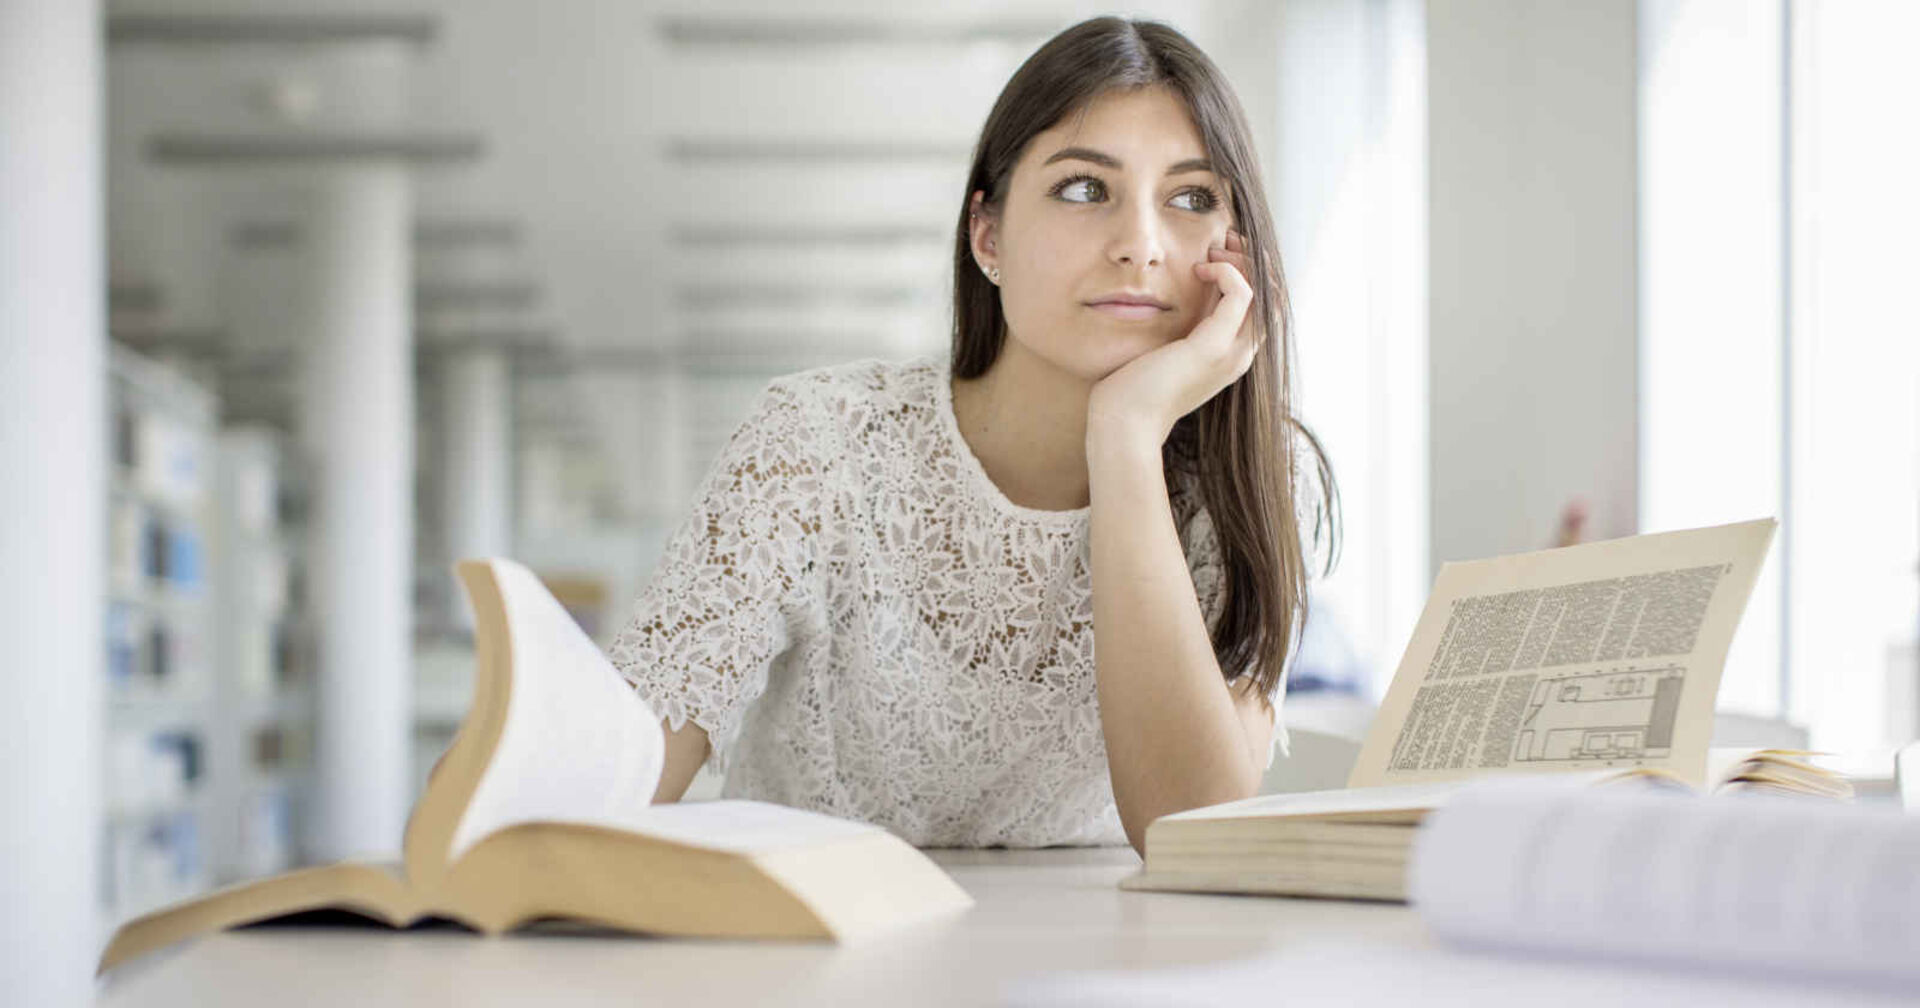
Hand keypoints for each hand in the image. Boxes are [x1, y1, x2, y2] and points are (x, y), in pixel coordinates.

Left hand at [1086, 229, 1261, 447]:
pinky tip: (1199, 270)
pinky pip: (1241, 294)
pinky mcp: (1213, 347)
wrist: (1125, 424)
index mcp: (1231, 357)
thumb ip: (1183, 329)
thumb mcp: (1168, 350)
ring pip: (1264, 293)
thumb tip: (1182, 297)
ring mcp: (1231, 354)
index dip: (1250, 275)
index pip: (1262, 309)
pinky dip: (1227, 273)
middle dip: (1253, 263)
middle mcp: (1240, 356)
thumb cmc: (1135, 389)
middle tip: (1222, 245)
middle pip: (1271, 298)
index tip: (1220, 255)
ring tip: (1212, 253)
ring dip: (1243, 263)